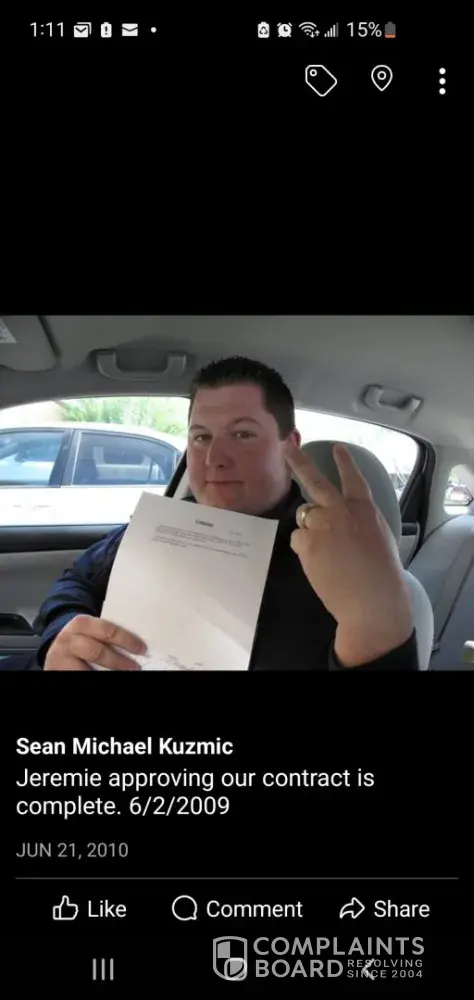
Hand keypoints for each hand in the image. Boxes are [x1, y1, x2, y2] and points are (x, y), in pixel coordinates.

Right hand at [44, 615, 145, 670]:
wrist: (59, 649)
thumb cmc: (82, 639)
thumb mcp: (91, 631)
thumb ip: (106, 635)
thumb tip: (135, 647)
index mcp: (81, 624)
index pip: (106, 630)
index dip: (126, 640)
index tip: (141, 648)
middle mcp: (68, 639)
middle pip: (97, 651)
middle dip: (118, 661)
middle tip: (135, 667)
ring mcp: (60, 657)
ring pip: (87, 668)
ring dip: (108, 672)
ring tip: (123, 673)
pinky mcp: (58, 671)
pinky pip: (80, 674)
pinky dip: (93, 674)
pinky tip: (103, 675)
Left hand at [284, 442, 413, 665]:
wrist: (371, 600)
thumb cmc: (382, 575)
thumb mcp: (379, 537)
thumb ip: (359, 522)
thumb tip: (344, 520)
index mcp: (364, 508)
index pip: (352, 478)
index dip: (344, 461)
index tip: (336, 448)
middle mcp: (340, 510)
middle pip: (314, 480)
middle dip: (298, 460)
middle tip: (287, 445)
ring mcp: (321, 524)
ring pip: (304, 517)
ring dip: (310, 528)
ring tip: (327, 553)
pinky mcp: (306, 542)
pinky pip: (299, 539)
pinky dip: (305, 549)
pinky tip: (320, 563)